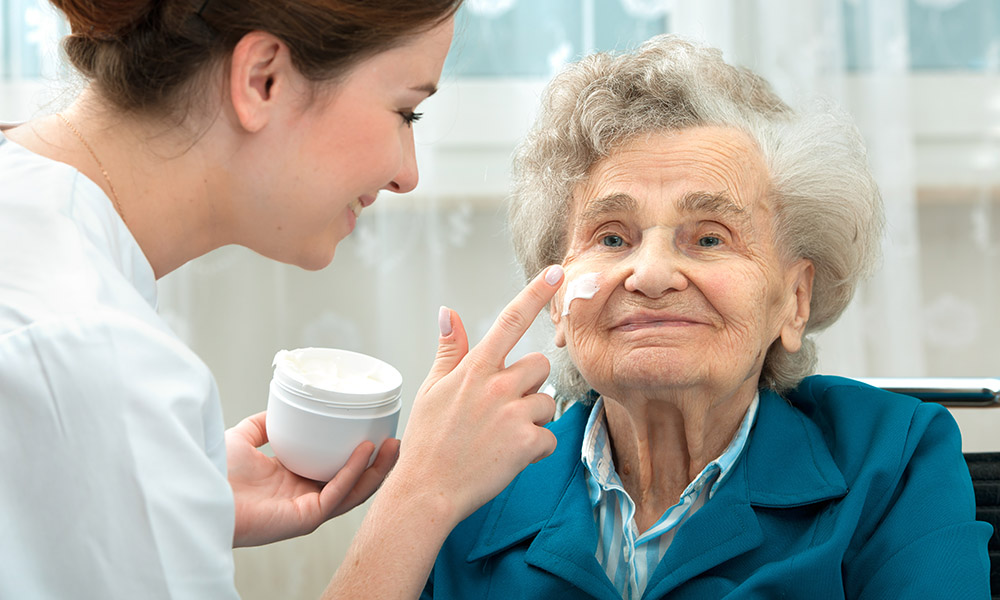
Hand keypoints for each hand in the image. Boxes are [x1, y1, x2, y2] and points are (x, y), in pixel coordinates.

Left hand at [225, 411, 399, 546]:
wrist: (198, 487)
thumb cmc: (213, 470)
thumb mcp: (243, 437)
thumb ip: (262, 426)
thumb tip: (280, 411)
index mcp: (292, 482)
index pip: (335, 471)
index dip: (357, 456)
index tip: (374, 434)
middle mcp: (303, 497)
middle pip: (352, 483)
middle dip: (377, 464)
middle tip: (394, 439)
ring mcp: (306, 510)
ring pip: (353, 492)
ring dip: (375, 470)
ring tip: (393, 446)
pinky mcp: (304, 518)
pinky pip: (335, 494)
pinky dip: (352, 472)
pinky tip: (364, 452)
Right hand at [390, 265, 563, 524]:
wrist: (427, 491)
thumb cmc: (428, 441)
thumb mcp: (431, 389)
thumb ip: (450, 350)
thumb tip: (447, 311)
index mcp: (474, 368)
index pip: (509, 320)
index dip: (535, 293)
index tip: (557, 271)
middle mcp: (496, 385)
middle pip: (540, 365)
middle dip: (529, 384)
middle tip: (502, 409)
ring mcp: (513, 414)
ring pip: (547, 402)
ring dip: (532, 419)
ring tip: (501, 437)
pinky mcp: (527, 443)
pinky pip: (549, 437)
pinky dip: (535, 450)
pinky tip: (509, 457)